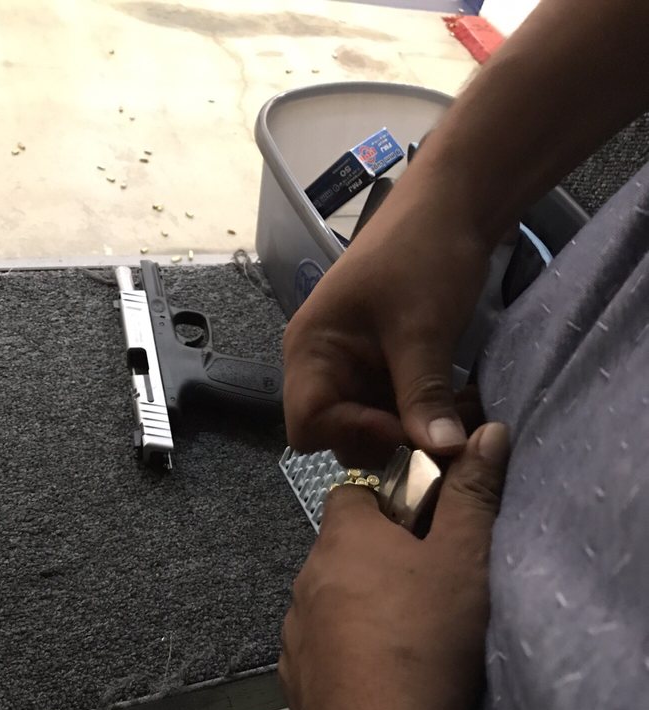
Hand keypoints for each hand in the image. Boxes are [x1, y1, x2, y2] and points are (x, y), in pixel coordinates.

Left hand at [278, 423, 508, 709]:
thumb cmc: (427, 639)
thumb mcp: (464, 560)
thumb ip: (472, 494)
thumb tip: (486, 431)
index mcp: (342, 537)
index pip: (356, 490)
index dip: (392, 500)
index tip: (427, 527)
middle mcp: (305, 576)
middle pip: (343, 546)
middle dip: (379, 555)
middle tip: (426, 584)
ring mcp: (294, 630)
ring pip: (329, 597)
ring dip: (358, 602)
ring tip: (403, 634)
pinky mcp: (294, 678)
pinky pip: (320, 645)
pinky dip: (344, 648)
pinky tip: (376, 672)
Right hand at [283, 169, 492, 465]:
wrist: (455, 203)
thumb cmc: (423, 252)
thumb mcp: (422, 328)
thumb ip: (423, 395)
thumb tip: (440, 453)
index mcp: (311, 350)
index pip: (307, 425)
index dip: (351, 436)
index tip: (404, 433)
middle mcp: (324, 366)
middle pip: (338, 434)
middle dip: (386, 442)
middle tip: (435, 437)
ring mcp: (356, 369)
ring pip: (373, 429)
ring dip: (412, 434)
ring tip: (456, 423)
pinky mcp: (385, 369)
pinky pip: (396, 412)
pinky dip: (424, 418)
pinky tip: (457, 411)